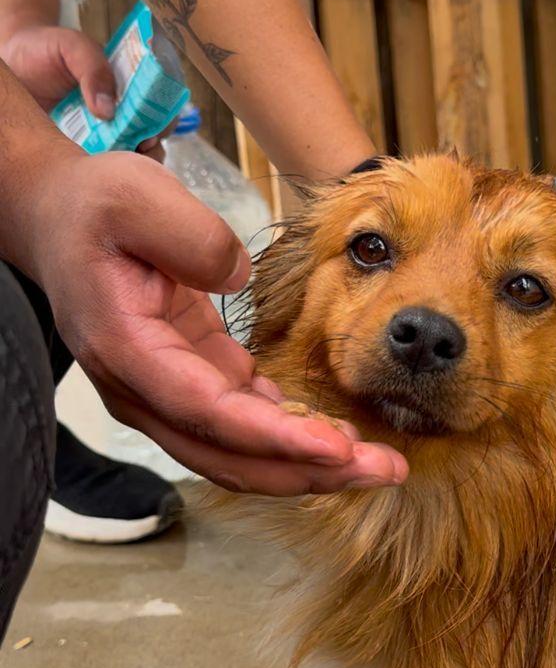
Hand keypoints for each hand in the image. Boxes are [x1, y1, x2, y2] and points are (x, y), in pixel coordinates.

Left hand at [0, 22, 168, 159]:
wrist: (13, 63)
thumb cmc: (45, 48)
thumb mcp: (71, 47)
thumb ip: (93, 67)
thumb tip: (109, 110)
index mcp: (130, 83)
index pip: (163, 103)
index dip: (166, 119)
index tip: (152, 132)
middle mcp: (124, 111)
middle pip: (154, 136)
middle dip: (151, 149)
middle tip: (134, 151)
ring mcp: (105, 133)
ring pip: (132, 158)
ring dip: (129, 166)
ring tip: (111, 164)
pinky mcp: (83, 150)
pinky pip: (100, 169)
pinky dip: (102, 175)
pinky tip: (91, 172)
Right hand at [25, 147, 407, 495]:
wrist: (59, 218)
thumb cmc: (93, 207)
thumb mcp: (136, 197)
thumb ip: (191, 235)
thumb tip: (236, 275)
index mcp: (126, 351)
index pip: (207, 413)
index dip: (274, 436)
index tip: (336, 446)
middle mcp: (144, 390)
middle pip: (229, 455)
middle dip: (309, 470)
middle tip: (384, 470)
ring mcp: (168, 392)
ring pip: (239, 453)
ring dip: (308, 464)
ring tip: (377, 463)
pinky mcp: (193, 379)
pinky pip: (246, 425)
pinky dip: (293, 435)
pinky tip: (342, 435)